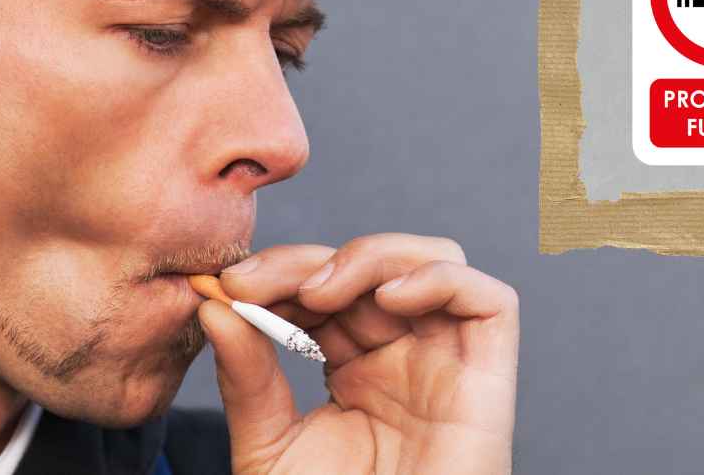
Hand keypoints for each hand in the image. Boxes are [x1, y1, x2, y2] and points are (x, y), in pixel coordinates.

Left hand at [198, 233, 518, 474]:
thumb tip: (213, 304)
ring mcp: (447, 365)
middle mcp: (405, 358)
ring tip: (316, 291)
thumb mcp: (268, 447)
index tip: (228, 286)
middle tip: (252, 282)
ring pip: (433, 262)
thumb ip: (246, 376)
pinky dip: (440, 278)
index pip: (323, 288)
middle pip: (372, 266)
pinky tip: (386, 298)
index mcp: (354, 368)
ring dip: (370, 256)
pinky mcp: (489, 382)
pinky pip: (490, 302)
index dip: (279, 272)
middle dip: (307, 260)